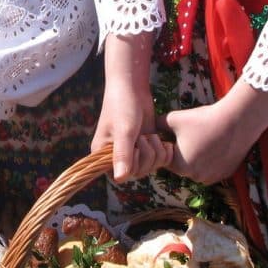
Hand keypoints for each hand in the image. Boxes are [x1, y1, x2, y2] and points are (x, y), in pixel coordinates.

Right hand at [92, 32, 169, 181]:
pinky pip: (157, 160)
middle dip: (146, 157)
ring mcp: (132, 151)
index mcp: (102, 153)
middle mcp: (116, 155)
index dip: (131, 166)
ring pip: (149, 168)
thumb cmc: (122, 106)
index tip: (135, 149)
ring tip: (151, 136)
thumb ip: (123, 155)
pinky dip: (164, 153)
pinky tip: (164, 142)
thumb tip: (120, 179)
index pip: (119, 176)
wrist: (132, 88)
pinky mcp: (145, 146)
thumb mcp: (124, 131)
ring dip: (156, 153)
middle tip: (144, 138)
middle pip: (137, 173)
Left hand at [160, 82, 267, 184]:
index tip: (174, 132)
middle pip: (181, 164)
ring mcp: (213, 177)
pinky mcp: (227, 174)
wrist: (236, 121)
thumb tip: (146, 127)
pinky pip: (213, 167)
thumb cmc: (201, 119)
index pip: (165, 159)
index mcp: (179, 167)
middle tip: (190, 133)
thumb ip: (155, 125)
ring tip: (203, 137)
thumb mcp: (172, 119)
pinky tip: (215, 142)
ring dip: (197, 156)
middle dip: (181, 151)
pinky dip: (211, 158)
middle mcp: (196, 177)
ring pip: (197, 166)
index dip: (167, 145)